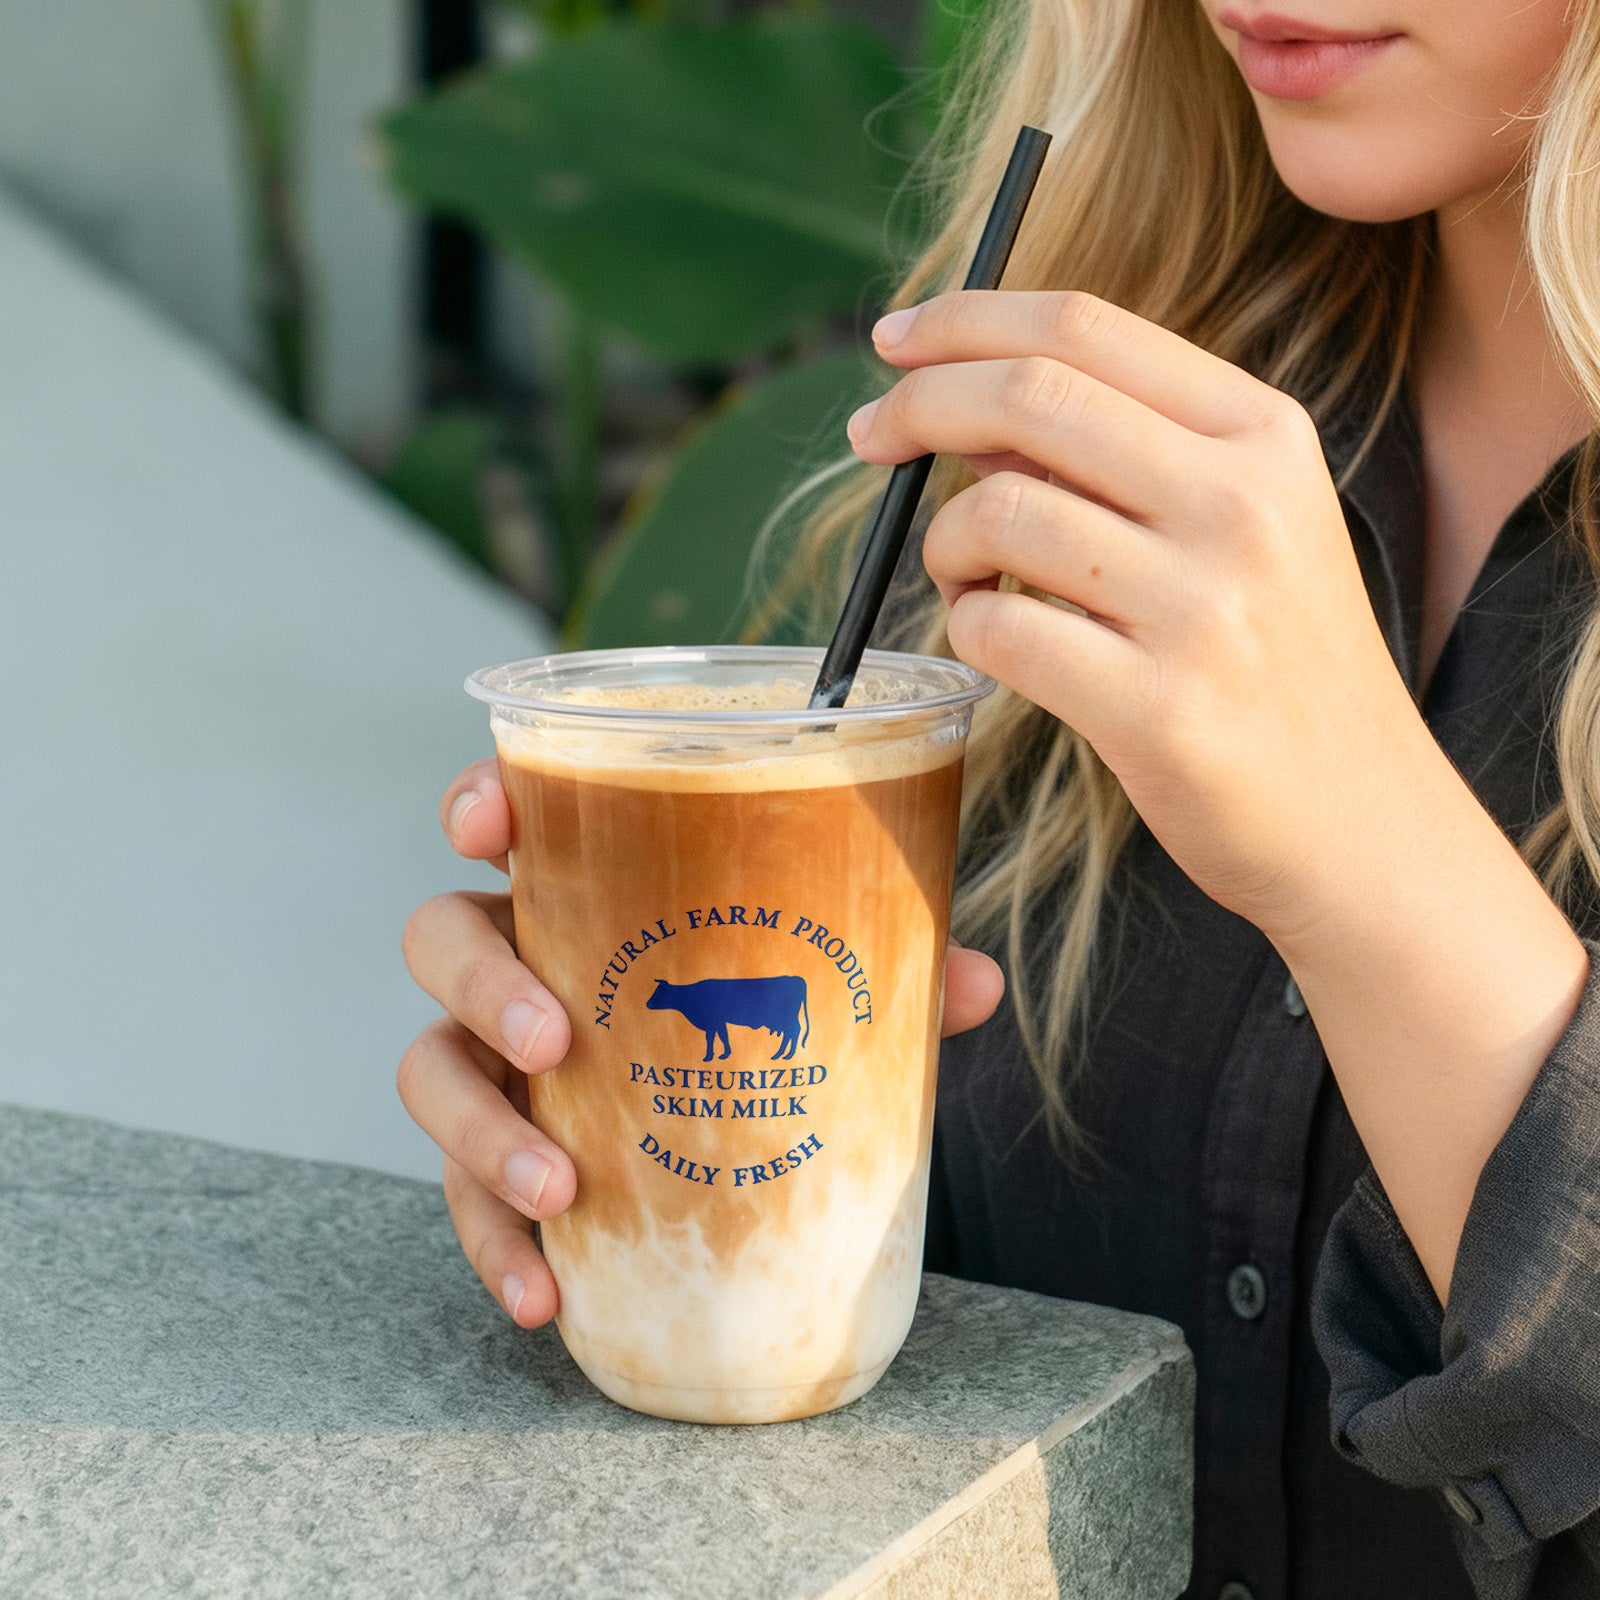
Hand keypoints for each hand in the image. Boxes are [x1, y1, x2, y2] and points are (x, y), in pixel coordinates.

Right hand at [398, 761, 1006, 1327]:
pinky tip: (545, 1294)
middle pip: (441, 939)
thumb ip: (889, 972)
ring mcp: (498, 1061)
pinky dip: (496, 1246)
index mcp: (582, 890)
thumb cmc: (754, 1016)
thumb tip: (974, 983)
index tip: (483, 825)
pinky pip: (466, 1198)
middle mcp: (521, 963)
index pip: (506, 821)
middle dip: (484, 983)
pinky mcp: (499, 1156)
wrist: (734, 1129)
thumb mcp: (819, 986)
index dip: (480, 804)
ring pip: (430, 1070)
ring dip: (480, 1133)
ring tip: (559, 1191)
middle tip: (556, 1042)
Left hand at [851, 289, 1438, 944]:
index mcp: (1265, 435)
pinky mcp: (1158, 709)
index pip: (1084, 328)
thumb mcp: (1242, 526)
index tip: (895, 342)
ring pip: (999, 514)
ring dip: (946, 544)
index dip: (966, 322)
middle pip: (1029, 396)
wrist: (1361, 823)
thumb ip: (1123, 454)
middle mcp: (1243, 504)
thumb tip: (968, 405)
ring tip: (966, 581)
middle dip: (918, 405)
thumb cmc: (1275, 665)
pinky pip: (998, 631)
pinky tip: (993, 641)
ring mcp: (1204, 608)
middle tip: (870, 437)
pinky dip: (966, 628)